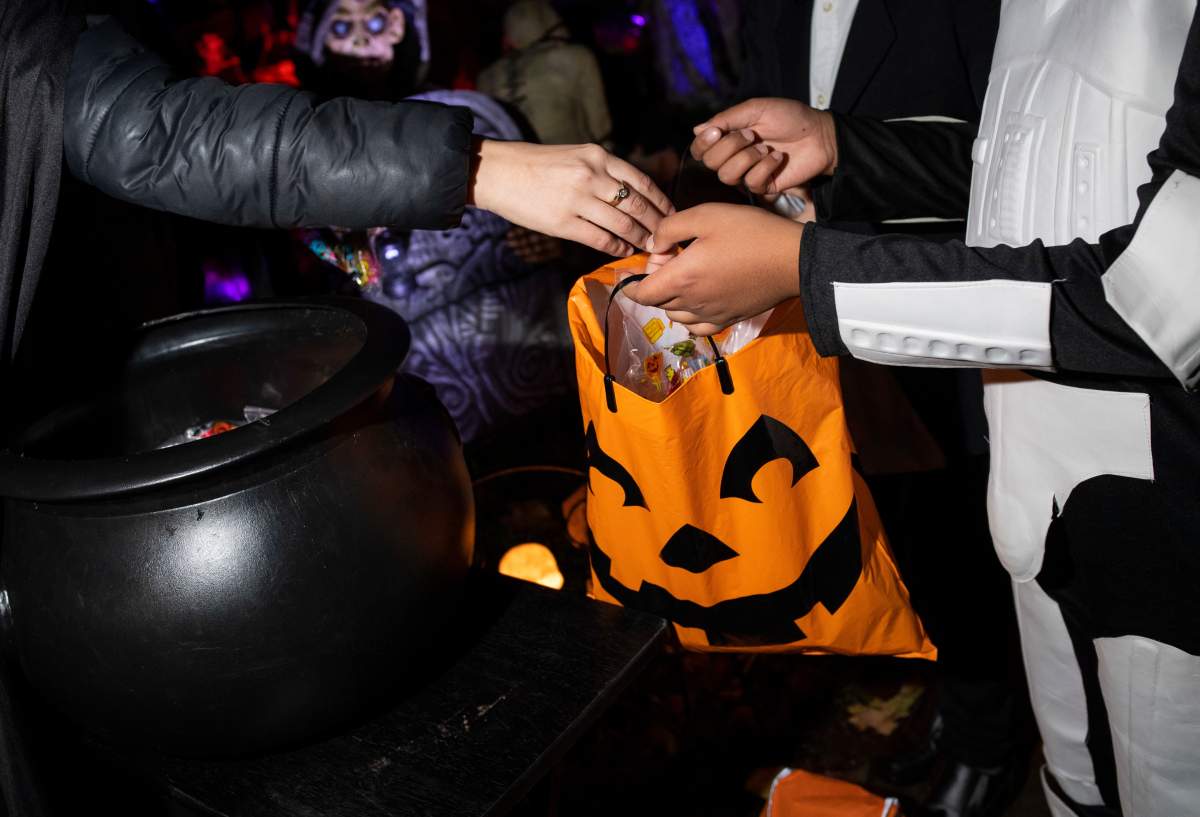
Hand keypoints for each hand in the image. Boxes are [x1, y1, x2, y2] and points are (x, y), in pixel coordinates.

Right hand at [469, 139, 672, 255]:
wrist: (499, 172)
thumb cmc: (537, 165)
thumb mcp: (576, 156)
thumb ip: (603, 171)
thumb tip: (633, 196)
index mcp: (597, 156)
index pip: (642, 181)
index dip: (661, 202)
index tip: (672, 215)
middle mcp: (592, 176)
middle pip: (638, 206)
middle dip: (657, 225)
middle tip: (667, 239)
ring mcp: (578, 200)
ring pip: (623, 225)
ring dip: (640, 240)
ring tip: (650, 248)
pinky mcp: (563, 223)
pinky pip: (601, 240)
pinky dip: (617, 248)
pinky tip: (624, 251)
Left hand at [624, 204, 804, 335]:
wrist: (792, 260)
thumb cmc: (750, 232)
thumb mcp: (705, 215)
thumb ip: (669, 229)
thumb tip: (653, 244)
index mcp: (681, 279)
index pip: (641, 293)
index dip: (632, 282)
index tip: (637, 267)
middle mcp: (692, 303)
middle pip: (657, 302)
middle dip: (655, 281)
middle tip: (673, 256)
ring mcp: (710, 315)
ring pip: (675, 314)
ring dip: (671, 298)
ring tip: (688, 275)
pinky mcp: (728, 319)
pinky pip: (697, 327)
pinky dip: (689, 315)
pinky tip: (699, 298)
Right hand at [689, 98, 836, 197]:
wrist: (819, 135)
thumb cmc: (790, 118)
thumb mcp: (757, 109)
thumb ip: (727, 118)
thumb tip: (696, 129)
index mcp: (729, 138)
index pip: (701, 149)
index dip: (703, 143)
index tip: (718, 131)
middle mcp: (734, 157)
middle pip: (710, 163)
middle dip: (730, 147)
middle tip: (751, 135)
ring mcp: (747, 173)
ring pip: (727, 176)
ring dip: (747, 158)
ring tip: (766, 148)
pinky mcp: (762, 187)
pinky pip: (751, 182)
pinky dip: (765, 167)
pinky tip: (777, 158)